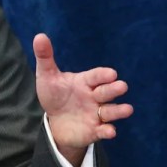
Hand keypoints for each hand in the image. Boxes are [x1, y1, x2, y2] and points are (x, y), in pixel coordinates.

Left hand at [34, 33, 133, 166]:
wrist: (56, 121)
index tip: (111, 73)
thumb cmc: (55, 95)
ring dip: (118, 110)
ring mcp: (96, 114)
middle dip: (113, 89)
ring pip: (110, 111)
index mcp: (85, 82)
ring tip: (126, 109)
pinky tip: (110, 131)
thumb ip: (45, 57)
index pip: (96, 76)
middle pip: (107, 92)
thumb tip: (39, 36)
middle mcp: (94, 97)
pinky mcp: (95, 130)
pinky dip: (108, 131)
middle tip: (121, 86)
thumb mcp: (47, 76)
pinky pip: (104, 130)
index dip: (103, 75)